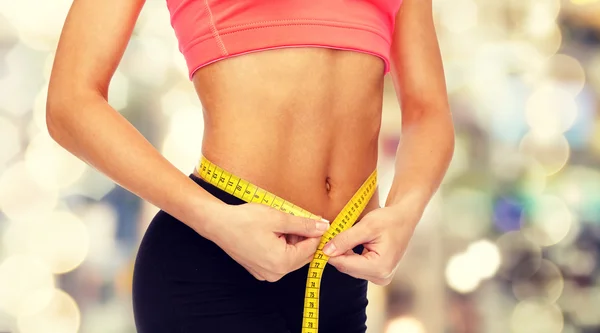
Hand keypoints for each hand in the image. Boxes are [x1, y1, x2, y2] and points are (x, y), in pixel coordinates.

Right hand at [206, 203, 329, 281]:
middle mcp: (276, 273)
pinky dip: (282, 247)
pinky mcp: (259, 270)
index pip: (312, 248)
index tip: (318, 219)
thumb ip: (304, 225)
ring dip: (293, 242)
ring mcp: (266, 274)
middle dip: (304, 238)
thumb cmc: (245, 220)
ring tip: (282, 224)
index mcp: (282, 262)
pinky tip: (274, 233)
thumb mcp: (279, 218)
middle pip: (303, 256)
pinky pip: (280, 260)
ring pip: (292, 258)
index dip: (317, 232)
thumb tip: (323, 227)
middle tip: (297, 218)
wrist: (218, 224)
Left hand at [322, 205, 417, 284]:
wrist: (404, 219)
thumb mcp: (366, 226)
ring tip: (346, 236)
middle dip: (337, 252)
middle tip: (331, 235)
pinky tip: (353, 243)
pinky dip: (351, 255)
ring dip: (344, 253)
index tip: (321, 240)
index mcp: (380, 267)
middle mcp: (381, 277)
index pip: (345, 264)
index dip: (330, 253)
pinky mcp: (377, 274)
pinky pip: (356, 266)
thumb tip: (326, 251)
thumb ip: (345, 239)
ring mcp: (380, 277)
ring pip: (350, 267)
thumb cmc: (390, 220)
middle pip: (347, 267)